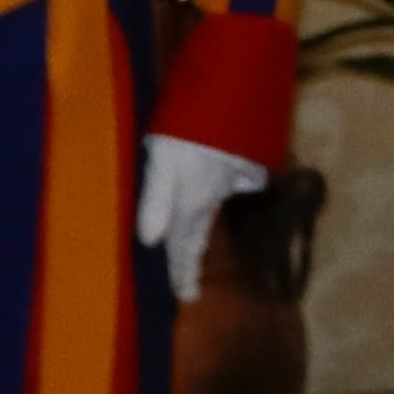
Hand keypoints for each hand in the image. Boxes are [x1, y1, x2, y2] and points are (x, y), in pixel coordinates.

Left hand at [138, 135, 266, 300]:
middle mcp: (212, 196)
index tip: (185, 297)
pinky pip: (238, 185)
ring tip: (195, 244)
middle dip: (191, 260)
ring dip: (202, 231)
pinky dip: (230, 192)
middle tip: (189, 285)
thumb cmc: (188, 129)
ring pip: (212, 211)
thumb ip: (156, 200)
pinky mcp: (245, 162)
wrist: (232, 96)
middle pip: (198, 235)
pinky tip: (225, 188)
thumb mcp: (163, 162)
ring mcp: (231, 180)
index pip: (183, 246)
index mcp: (191, 202)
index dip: (182, 271)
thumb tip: (148, 242)